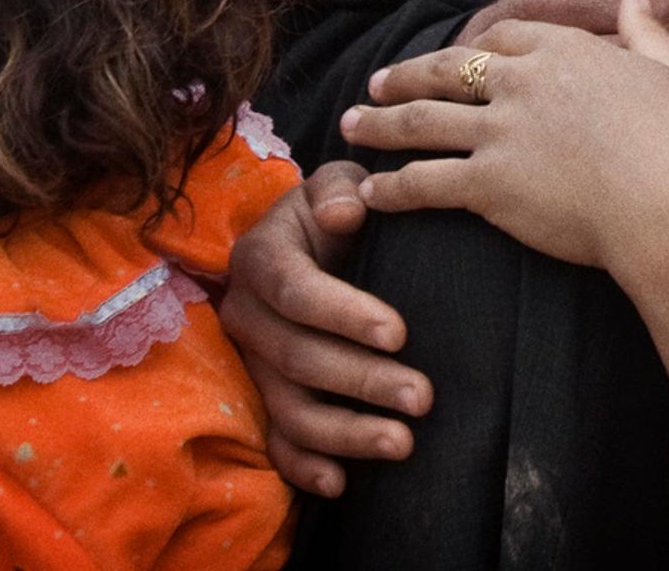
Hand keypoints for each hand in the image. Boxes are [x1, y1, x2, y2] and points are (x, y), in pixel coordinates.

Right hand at [221, 161, 428, 498]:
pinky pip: (275, 443)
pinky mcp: (262, 399)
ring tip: (403, 443)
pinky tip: (341, 482)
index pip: (296, 291)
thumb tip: (345, 211)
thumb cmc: (336, 212)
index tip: (400, 334)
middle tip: (423, 398)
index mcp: (259, 259)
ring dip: (345, 433)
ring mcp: (252, 364)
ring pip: (289, 409)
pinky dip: (303, 467)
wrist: (312, 244)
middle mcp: (245, 315)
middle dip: (362, 381)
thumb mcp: (338, 186)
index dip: (345, 314)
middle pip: (298, 358)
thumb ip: (343, 188)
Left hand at [346, 1, 668, 273]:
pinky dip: (392, 188)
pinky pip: (425, 182)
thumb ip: (647, 33)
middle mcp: (522, 82)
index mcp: (563, 51)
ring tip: (351, 127)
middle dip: (405, 76)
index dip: (472, 44)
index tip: (452, 53)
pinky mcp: (488, 184)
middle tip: (375, 83)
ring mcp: (500, 131)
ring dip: (379, 124)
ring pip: (421, 121)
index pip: (502, 35)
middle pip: (446, 69)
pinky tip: (370, 192)